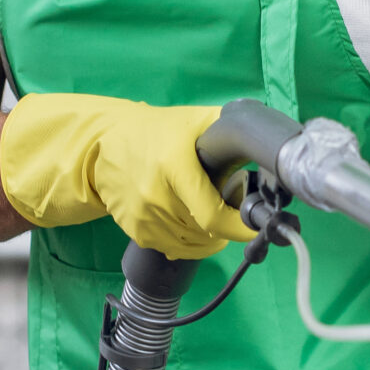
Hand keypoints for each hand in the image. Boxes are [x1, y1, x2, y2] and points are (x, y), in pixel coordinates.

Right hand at [0, 93, 254, 259]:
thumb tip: (266, 143)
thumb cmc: (157, 131)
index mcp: (174, 166)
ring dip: (208, 236)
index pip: (212, 215)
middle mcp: (155, 196)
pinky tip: (189, 221)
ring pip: (192, 245)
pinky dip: (188, 242)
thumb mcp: (194, 120)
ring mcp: (143, 217)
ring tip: (209, 213)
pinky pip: (173, 249)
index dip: (239, 227)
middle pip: (205, 233)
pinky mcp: (135, 231)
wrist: (104, 147)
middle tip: (231, 208)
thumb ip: (229, 129)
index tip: (256, 225)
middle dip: (226, 226)